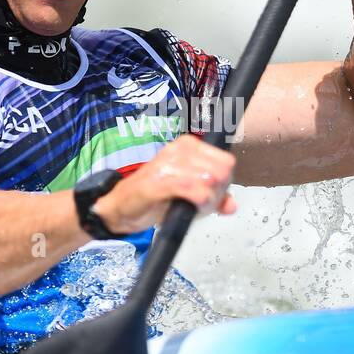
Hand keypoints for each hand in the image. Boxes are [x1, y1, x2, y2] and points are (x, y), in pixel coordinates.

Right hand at [91, 135, 236, 234]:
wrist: (121, 206)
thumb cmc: (154, 198)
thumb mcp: (189, 194)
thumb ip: (212, 197)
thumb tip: (232, 205)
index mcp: (188, 146)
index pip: (226, 161)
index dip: (225, 183)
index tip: (212, 195)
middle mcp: (179, 150)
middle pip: (221, 171)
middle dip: (218, 193)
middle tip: (204, 204)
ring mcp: (168, 164)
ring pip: (209, 180)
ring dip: (207, 200)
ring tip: (194, 207)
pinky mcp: (158, 181)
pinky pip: (192, 188)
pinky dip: (197, 201)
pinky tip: (191, 206)